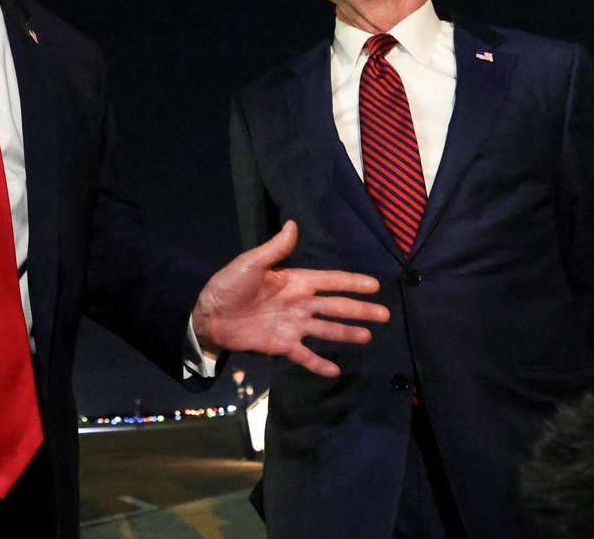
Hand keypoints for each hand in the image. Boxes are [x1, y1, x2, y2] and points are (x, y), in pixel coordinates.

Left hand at [191, 220, 388, 377]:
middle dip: (360, 310)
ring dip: (347, 334)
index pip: (330, 281)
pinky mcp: (282, 345)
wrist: (208, 315)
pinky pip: (305, 355)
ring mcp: (292, 325)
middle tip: (385, 315)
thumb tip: (293, 223)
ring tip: (368, 337)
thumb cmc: (228, 285)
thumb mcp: (250, 264)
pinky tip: (336, 370)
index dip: (352, 282)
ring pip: (327, 329)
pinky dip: (319, 364)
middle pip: (336, 306)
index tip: (375, 284)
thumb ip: (275, 249)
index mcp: (294, 281)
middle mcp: (299, 303)